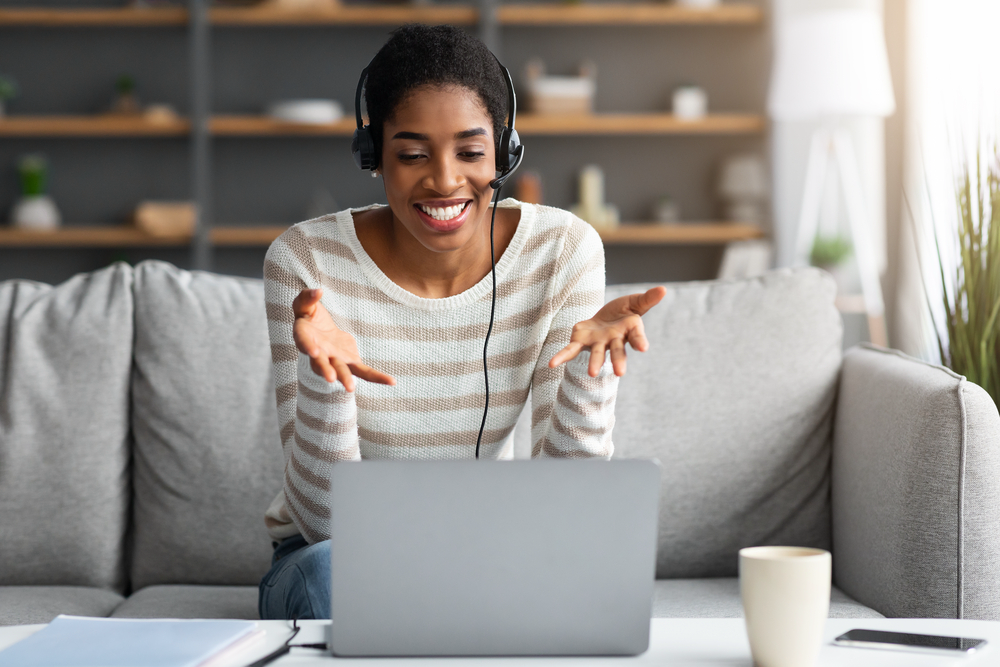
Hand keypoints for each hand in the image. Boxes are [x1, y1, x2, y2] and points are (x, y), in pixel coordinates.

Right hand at [292, 288, 394, 391]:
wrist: (320, 332)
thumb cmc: (308, 317)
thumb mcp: (303, 305)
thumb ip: (308, 298)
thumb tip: (319, 291)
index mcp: (305, 339)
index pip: (305, 343)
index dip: (308, 347)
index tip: (314, 352)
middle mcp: (319, 354)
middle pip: (322, 364)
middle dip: (326, 370)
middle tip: (331, 378)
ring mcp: (336, 360)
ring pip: (342, 371)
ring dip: (346, 379)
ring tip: (350, 388)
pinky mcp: (350, 362)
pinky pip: (364, 371)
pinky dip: (378, 377)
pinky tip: (392, 381)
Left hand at [549, 286, 665, 377]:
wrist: (603, 317)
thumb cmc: (623, 311)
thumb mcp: (635, 302)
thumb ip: (648, 299)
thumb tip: (664, 289)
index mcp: (629, 331)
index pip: (636, 337)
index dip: (640, 342)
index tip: (643, 348)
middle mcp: (614, 340)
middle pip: (617, 351)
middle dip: (618, 361)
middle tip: (620, 373)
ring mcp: (597, 343)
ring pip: (596, 354)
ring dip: (594, 363)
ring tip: (591, 373)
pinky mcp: (581, 342)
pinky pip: (570, 351)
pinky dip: (561, 357)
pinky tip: (551, 364)